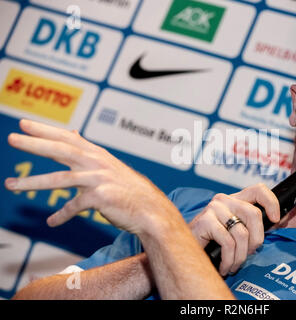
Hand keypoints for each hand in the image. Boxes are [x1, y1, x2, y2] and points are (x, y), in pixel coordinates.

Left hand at [4, 119, 176, 234]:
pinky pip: (74, 206)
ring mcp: (99, 180)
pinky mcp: (101, 198)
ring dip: (33, 182)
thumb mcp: (110, 166)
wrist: (151, 210)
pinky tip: (51, 221)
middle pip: (62, 150)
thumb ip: (89, 152)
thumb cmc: (129, 190)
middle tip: (12, 138)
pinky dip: (61, 215)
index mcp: (99, 155)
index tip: (25, 124)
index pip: (69, 138)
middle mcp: (98, 163)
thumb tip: (74, 133)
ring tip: (11, 184)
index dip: (46, 130)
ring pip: (61, 179)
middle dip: (35, 144)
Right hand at [189, 183, 279, 275]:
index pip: (258, 190)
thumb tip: (279, 222)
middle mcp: (224, 200)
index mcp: (235, 199)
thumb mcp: (237, 231)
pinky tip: (224, 266)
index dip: (271, 203)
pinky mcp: (204, 220)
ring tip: (233, 264)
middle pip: (254, 215)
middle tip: (249, 254)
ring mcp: (213, 208)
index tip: (275, 220)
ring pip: (242, 233)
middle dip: (256, 240)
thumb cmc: (214, 244)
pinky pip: (228, 243)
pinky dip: (229, 260)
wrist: (185, 252)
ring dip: (240, 256)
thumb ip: (253, 225)